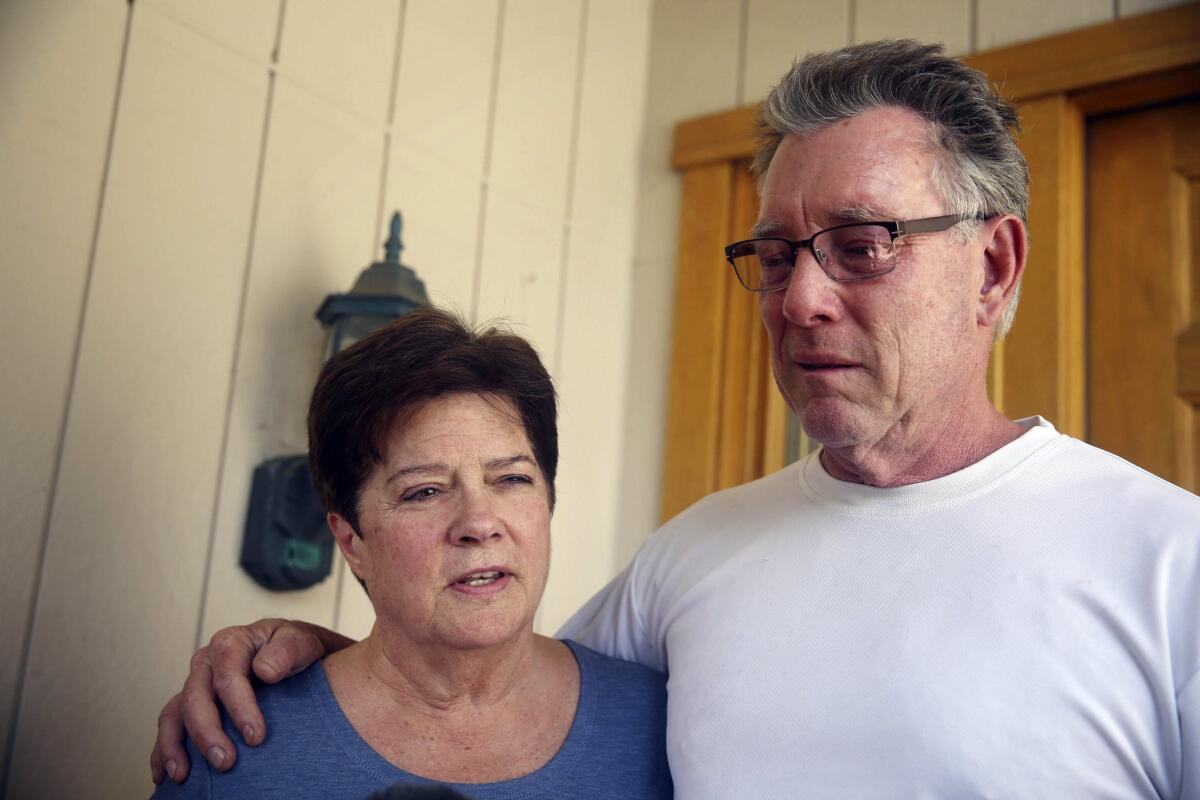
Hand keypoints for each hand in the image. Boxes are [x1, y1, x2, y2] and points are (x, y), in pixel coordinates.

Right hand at [150, 618, 353, 784]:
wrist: (290, 651)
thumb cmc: (294, 648)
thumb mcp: (299, 640)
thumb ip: (286, 651)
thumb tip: (265, 671)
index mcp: (231, 644)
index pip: (228, 677)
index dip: (240, 708)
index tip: (256, 737)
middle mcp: (206, 663)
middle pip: (196, 698)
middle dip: (207, 733)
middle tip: (226, 762)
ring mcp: (195, 683)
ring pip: (175, 713)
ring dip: (175, 746)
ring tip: (182, 776)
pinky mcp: (190, 704)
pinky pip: (169, 726)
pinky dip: (163, 751)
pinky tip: (165, 775)